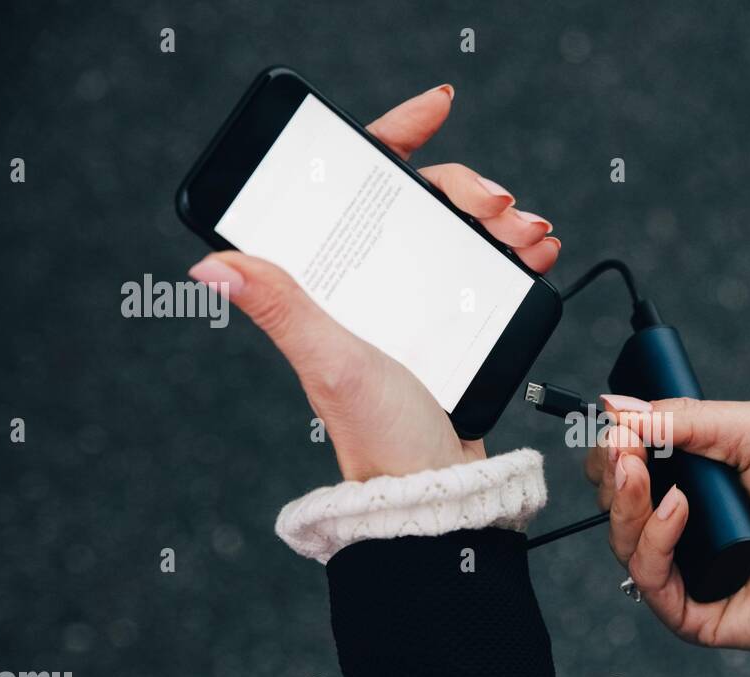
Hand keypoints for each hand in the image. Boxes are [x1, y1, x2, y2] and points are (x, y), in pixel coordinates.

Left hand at [187, 84, 560, 480]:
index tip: (431, 113)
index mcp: (337, 284)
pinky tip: (537, 254)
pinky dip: (517, 253)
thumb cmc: (379, 437)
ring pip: (461, 231)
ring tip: (529, 236)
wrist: (439, 490)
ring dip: (502, 219)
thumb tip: (212, 265)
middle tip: (497, 205)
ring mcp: (417, 304)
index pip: (356, 189)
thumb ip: (283, 308)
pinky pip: (490, 270)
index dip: (393, 139)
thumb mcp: (331, 363)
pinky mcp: (455, 326)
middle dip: (466, 187)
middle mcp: (374, 286)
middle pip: (422, 201)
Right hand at [585, 397, 749, 651]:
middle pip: (614, 505)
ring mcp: (683, 571)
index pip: (625, 469)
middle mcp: (678, 528)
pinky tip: (676, 509)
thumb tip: (617, 407)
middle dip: (611, 472)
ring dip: (625, 503)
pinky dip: (655, 540)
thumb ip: (687, 417)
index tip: (617, 428)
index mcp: (687, 484)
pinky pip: (650, 580)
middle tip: (623, 447)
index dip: (612, 449)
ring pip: (623, 542)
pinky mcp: (691, 611)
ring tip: (640, 473)